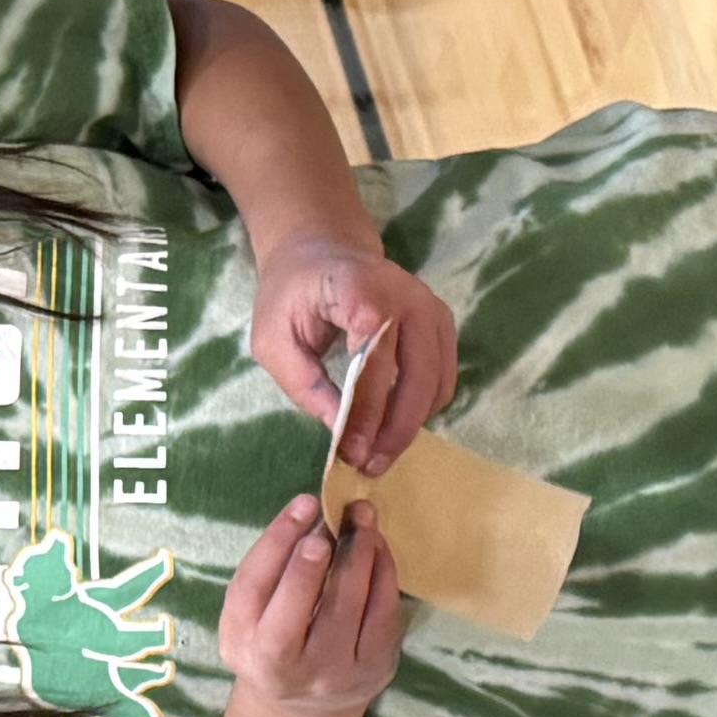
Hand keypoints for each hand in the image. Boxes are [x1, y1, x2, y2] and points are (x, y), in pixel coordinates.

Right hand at [217, 493, 405, 716]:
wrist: (302, 709)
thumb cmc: (273, 641)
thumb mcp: (251, 616)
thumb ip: (270, 573)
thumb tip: (310, 516)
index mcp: (245, 644)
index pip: (253, 588)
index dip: (278, 543)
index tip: (303, 504)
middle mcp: (285, 666)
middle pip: (298, 609)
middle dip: (317, 559)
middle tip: (337, 517)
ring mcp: (334, 672)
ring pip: (349, 609)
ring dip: (359, 555)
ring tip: (364, 518)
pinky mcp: (373, 669)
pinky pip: (383, 615)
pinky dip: (383, 574)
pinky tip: (378, 547)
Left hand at [249, 232, 453, 473]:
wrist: (322, 250)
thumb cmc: (291, 294)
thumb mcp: (273, 339)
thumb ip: (303, 383)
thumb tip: (340, 431)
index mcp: (358, 289)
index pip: (373, 354)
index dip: (365, 406)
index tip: (348, 449)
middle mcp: (406, 296)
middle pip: (413, 376)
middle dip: (391, 430)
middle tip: (367, 466)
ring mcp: (431, 308)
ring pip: (435, 383)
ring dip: (409, 426)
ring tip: (377, 455)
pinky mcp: (442, 323)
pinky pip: (443, 378)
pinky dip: (423, 409)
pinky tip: (392, 427)